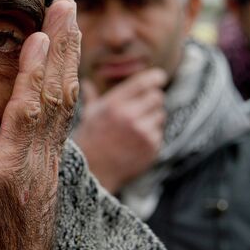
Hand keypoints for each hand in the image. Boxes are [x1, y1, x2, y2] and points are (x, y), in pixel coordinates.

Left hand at [0, 0, 80, 249]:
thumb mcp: (9, 202)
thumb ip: (11, 171)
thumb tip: (3, 152)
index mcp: (40, 161)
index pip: (54, 105)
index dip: (58, 68)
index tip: (60, 36)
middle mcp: (43, 155)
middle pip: (61, 90)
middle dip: (66, 47)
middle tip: (69, 7)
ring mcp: (33, 159)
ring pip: (51, 93)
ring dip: (57, 48)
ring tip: (62, 10)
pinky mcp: (14, 168)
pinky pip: (27, 113)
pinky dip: (34, 77)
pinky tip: (36, 45)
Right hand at [72, 70, 166, 192]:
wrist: (93, 173)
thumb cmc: (90, 141)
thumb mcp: (89, 116)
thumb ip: (92, 98)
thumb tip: (88, 83)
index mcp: (114, 104)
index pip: (144, 82)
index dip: (155, 78)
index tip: (159, 77)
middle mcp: (130, 116)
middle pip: (157, 97)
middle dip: (152, 100)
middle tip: (143, 107)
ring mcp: (143, 133)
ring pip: (160, 115)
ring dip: (152, 118)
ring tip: (136, 128)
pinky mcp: (152, 148)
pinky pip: (159, 133)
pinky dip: (152, 136)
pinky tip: (136, 142)